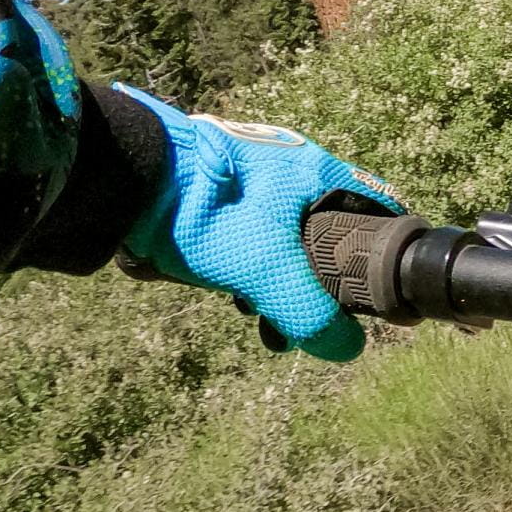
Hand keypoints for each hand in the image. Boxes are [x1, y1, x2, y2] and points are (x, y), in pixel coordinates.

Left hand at [115, 86, 402, 361]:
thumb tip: (347, 349)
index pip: (381, 206)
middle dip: (320, 279)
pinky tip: (224, 283)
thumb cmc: (208, 215)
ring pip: (286, 232)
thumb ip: (311, 314)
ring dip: (278, 274)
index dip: (389, 249)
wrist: (123, 177)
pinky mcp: (214, 179)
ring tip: (252, 308)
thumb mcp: (267, 272)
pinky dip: (246, 259)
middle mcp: (292, 161)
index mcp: (319, 171)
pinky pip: (249, 227)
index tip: (382, 290)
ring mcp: (251, 167)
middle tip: (301, 315)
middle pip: (331, 227)